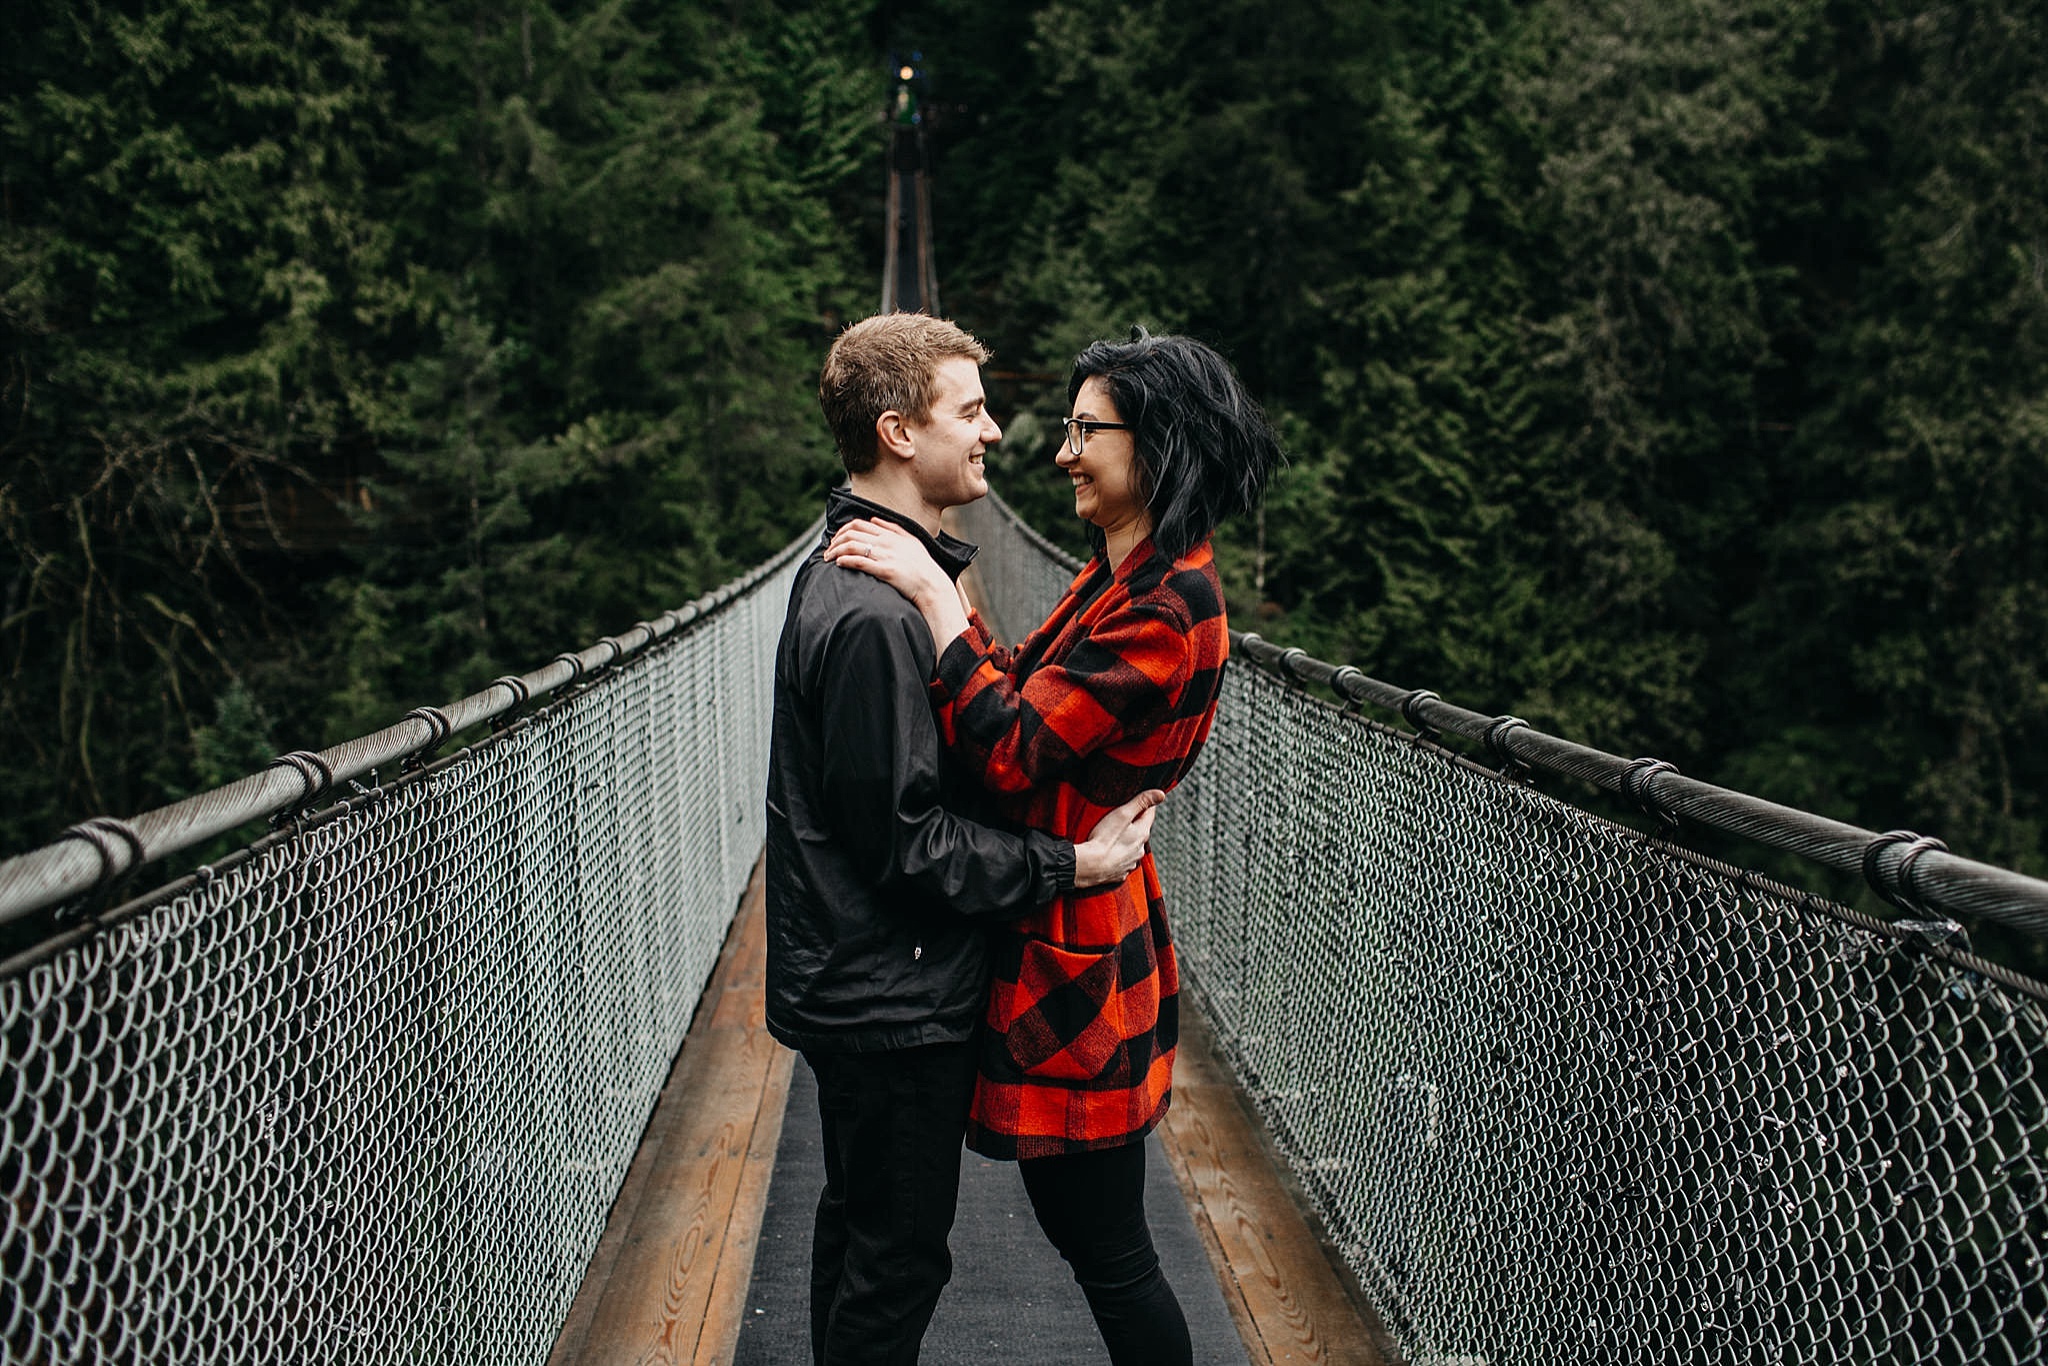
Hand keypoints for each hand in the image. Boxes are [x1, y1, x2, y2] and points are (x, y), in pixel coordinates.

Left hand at [824, 518, 950, 608]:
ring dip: (836, 551)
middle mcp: (886, 542)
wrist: (932, 585)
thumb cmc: (922, 566)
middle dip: (835, 541)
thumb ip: (893, 528)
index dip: (842, 530)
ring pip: (852, 545)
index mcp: (890, 534)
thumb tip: (874, 519)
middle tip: (828, 551)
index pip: (858, 524)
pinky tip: (839, 563)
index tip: (835, 540)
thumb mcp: (912, 540)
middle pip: (851, 533)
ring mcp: (885, 555)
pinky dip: (845, 560)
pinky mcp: (885, 570)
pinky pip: (859, 561)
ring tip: (828, 559)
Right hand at [1072, 790, 1165, 887]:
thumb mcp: (1122, 814)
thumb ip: (1141, 802)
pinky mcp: (1120, 872)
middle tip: (1118, 818)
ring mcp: (1130, 862)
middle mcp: (1140, 850)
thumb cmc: (1104, 840)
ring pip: (1131, 847)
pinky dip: (1117, 855)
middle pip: (1140, 831)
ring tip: (1110, 835)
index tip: (1137, 800)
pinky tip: (1107, 851)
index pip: (1150, 814)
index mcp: (1142, 834)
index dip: (1144, 805)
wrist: (1089, 866)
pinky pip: (1122, 860)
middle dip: (1132, 824)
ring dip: (1125, 840)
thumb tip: (1160, 794)